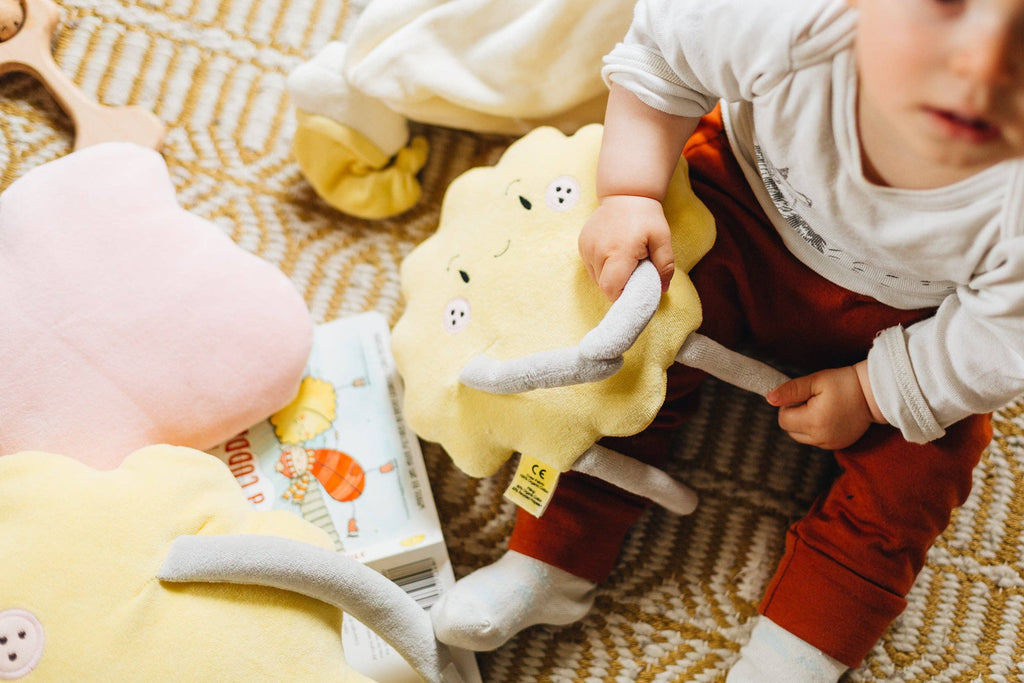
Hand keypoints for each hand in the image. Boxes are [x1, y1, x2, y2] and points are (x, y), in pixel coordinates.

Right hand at [578, 194, 674, 300]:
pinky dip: (601, 266)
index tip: (633, 290)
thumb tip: (662, 289)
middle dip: (618, 285)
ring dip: (609, 276)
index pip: (610, 289)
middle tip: (633, 272)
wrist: (625, 193)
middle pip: (603, 285)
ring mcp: (586, 247)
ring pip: (595, 277)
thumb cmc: (646, 216)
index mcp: (619, 252)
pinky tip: (613, 253)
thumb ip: (664, 265)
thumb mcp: (662, 239)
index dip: (621, 296)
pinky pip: (590, 266)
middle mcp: (597, 251)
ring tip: (623, 261)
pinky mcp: (581, 244)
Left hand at [766, 362, 885, 449]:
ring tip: (821, 408)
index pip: (783, 419)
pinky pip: (815, 440)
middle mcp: (820, 438)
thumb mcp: (816, 381)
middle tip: (812, 401)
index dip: (788, 405)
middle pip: (790, 430)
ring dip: (804, 424)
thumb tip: (769, 398)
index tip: (803, 396)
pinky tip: (829, 416)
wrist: (874, 394)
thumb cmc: (844, 383)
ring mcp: (830, 444)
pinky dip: (816, 430)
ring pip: (801, 437)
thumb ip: (790, 390)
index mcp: (813, 421)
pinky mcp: (837, 446)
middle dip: (795, 415)